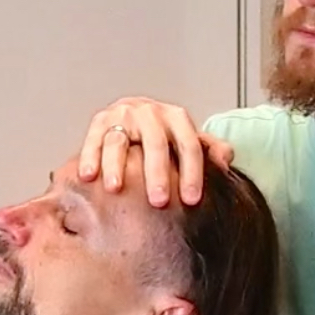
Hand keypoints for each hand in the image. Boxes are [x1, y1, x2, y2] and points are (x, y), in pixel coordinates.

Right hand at [79, 96, 234, 206]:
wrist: (135, 113)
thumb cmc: (165, 134)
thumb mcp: (188, 139)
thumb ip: (209, 149)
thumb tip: (225, 159)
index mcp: (177, 118)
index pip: (189, 145)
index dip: (192, 173)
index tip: (191, 200)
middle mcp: (151, 114)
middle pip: (155, 144)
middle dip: (157, 174)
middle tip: (159, 201)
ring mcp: (124, 115)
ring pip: (119, 140)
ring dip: (116, 165)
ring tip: (115, 188)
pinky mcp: (101, 121)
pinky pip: (94, 139)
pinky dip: (89, 157)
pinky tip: (88, 176)